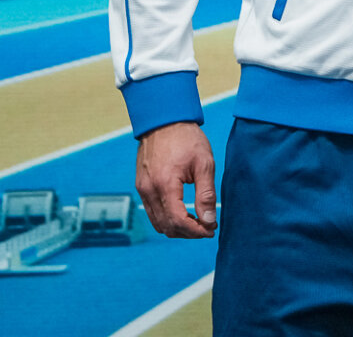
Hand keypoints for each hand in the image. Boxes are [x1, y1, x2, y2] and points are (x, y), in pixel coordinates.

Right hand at [135, 121, 217, 238]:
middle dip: (188, 232)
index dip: (195, 231)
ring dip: (177, 227)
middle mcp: (149, 190)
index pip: (177, 221)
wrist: (164, 120)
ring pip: (157, 222)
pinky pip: (152, 211)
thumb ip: (206, 195)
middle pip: (166, 226)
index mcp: (165, 184)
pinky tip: (183, 212)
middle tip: (207, 226)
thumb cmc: (187, 139)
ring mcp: (142, 189)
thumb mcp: (204, 164)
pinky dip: (167, 218)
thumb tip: (209, 220)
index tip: (210, 230)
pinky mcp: (141, 186)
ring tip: (197, 221)